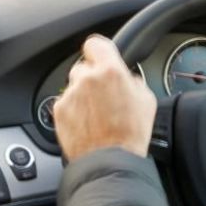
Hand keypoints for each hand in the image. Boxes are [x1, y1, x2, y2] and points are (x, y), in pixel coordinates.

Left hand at [54, 35, 156, 161]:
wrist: (109, 161)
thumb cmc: (130, 135)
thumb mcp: (146, 100)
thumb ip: (132, 81)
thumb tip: (127, 78)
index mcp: (110, 71)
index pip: (94, 44)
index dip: (98, 52)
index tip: (100, 58)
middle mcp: (86, 79)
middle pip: (83, 67)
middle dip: (92, 78)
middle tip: (103, 96)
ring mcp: (70, 95)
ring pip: (74, 87)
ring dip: (82, 96)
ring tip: (96, 116)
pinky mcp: (59, 111)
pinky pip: (66, 104)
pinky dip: (74, 111)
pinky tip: (87, 125)